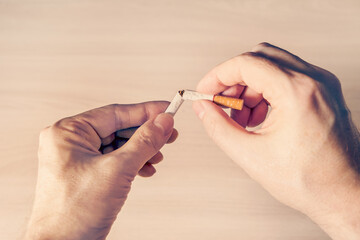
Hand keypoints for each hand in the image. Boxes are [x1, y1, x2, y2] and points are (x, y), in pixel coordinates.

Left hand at [24, 102, 175, 239]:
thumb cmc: (75, 211)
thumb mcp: (117, 170)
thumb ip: (144, 142)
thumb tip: (163, 122)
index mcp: (68, 132)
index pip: (115, 113)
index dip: (145, 111)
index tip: (167, 109)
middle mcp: (70, 141)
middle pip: (118, 128)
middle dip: (145, 134)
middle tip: (169, 133)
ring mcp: (78, 158)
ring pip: (118, 144)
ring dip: (141, 150)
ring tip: (159, 155)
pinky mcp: (86, 173)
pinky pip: (114, 159)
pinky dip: (132, 163)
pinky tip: (146, 169)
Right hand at [193, 43, 359, 238]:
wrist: (344, 195)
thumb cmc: (310, 181)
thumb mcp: (250, 155)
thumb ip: (218, 127)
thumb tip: (203, 107)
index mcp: (297, 92)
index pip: (246, 64)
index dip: (218, 76)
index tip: (205, 91)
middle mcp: (314, 81)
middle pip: (259, 58)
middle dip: (233, 80)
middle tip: (221, 104)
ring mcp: (322, 84)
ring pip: (272, 66)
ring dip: (249, 88)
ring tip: (242, 119)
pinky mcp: (323, 92)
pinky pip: (286, 78)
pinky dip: (266, 92)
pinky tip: (259, 118)